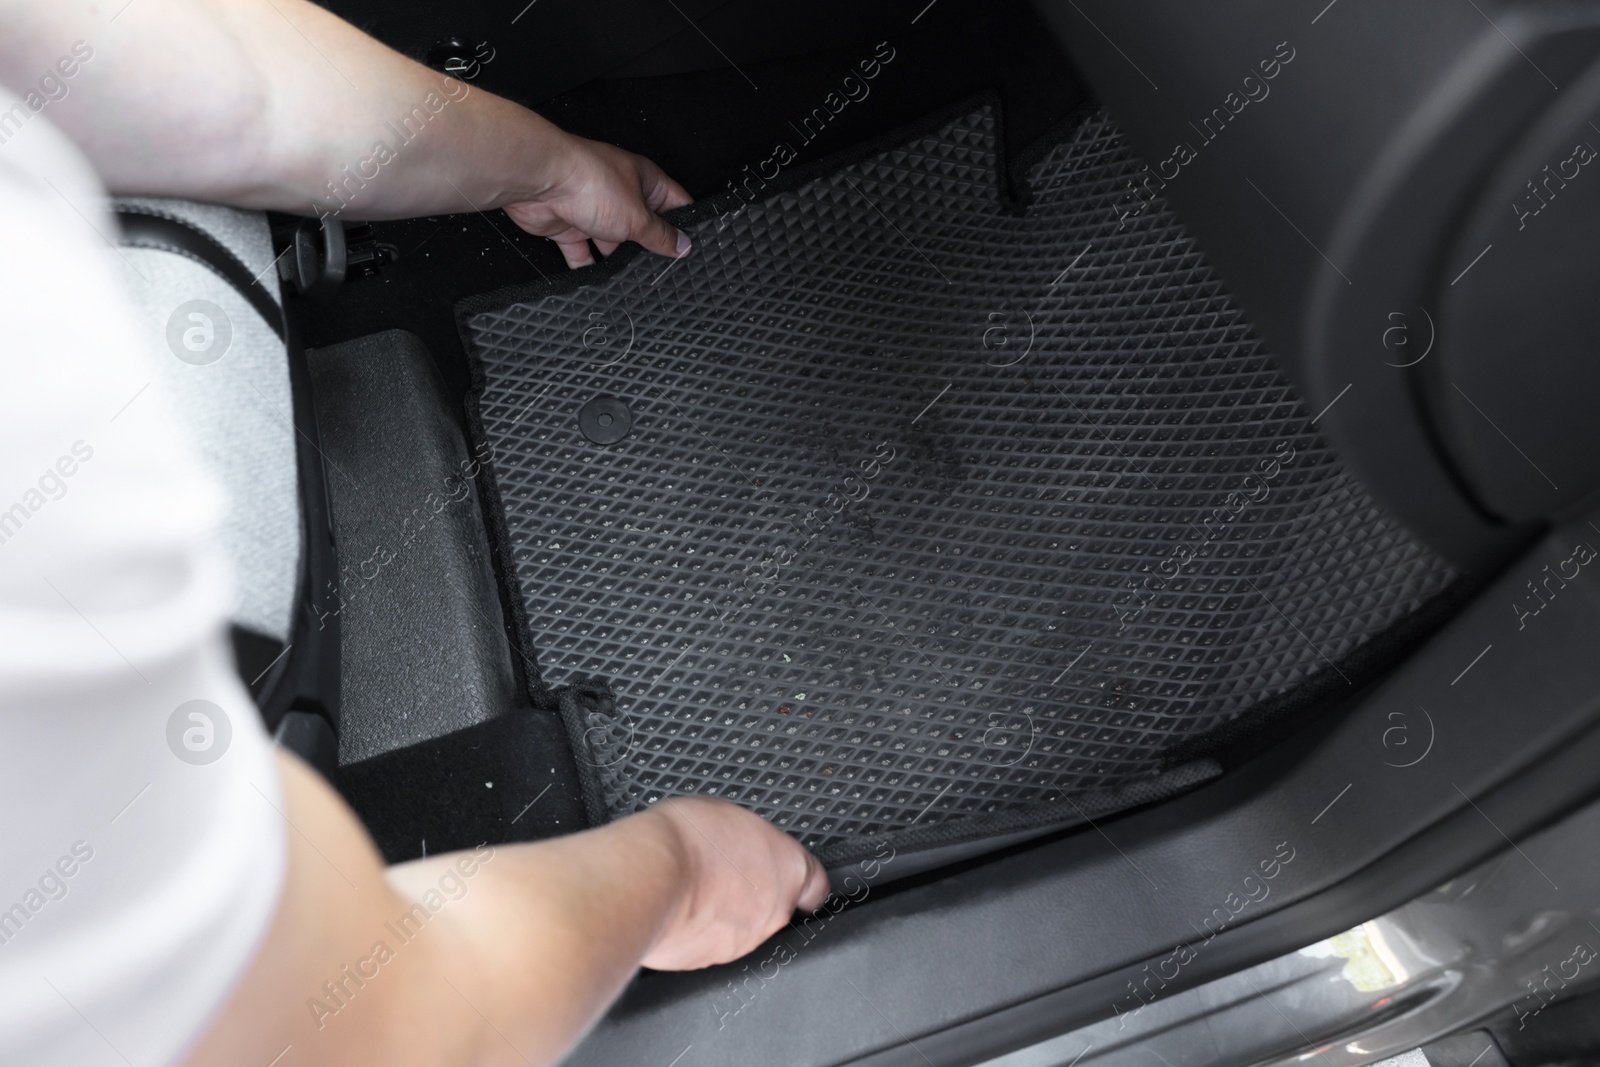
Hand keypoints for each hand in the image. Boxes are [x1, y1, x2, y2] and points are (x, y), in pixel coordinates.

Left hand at [502, 134, 692, 268]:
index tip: (694, 248)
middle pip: (643, 225)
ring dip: (619, 258)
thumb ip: (660, 235)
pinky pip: (582, 252)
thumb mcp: (638, 216)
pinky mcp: (570, 226)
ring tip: (632, 279)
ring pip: (613, 242)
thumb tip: (683, 245)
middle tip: (663, 269)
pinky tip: (599, 280)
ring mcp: (594, 209)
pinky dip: (588, 266)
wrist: (541, 181)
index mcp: (644, 180)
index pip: (675, 202)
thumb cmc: (590, 182)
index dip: (686, 224)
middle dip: (650, 246)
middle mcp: (620, 192)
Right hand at [641, 797, 829, 969]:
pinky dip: (699, 931)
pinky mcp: (711, 961)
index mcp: (789, 868)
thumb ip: (749, 839)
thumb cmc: (688, 841)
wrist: (651, 880)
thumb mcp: (728, 815)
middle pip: (775, 906)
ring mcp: (744, 941)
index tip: (791, 879)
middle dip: (753, 895)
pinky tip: (680, 910)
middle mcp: (774, 911)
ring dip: (725, 914)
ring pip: (741, 928)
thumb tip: (740, 843)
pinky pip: (709, 944)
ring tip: (695, 890)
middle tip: (724, 875)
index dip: (802, 882)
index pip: (815, 884)